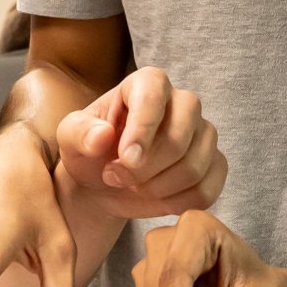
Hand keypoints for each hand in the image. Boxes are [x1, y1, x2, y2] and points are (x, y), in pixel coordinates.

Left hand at [57, 67, 224, 219]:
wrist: (106, 181)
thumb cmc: (90, 151)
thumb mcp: (70, 139)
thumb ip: (80, 133)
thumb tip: (103, 135)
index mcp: (148, 83)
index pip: (154, 96)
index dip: (141, 131)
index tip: (124, 160)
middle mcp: (183, 102)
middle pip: (180, 137)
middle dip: (145, 169)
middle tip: (116, 177)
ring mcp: (204, 133)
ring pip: (195, 167)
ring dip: (157, 188)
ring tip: (133, 186)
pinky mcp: (215, 163)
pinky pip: (207, 189)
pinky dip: (177, 203)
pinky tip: (155, 198)